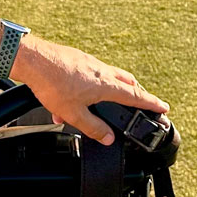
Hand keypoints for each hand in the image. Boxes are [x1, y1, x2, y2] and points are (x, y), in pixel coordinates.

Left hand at [12, 37, 167, 145]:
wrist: (33, 60)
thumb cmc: (52, 84)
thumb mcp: (73, 113)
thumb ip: (93, 127)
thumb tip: (108, 137)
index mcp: (106, 85)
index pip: (135, 96)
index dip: (151, 103)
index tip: (163, 107)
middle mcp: (101, 71)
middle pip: (126, 82)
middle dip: (136, 93)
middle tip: (143, 101)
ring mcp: (90, 62)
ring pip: (108, 76)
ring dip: (112, 89)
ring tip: (108, 101)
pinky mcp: (77, 58)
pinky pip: (91, 74)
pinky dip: (91, 85)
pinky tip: (74, 97)